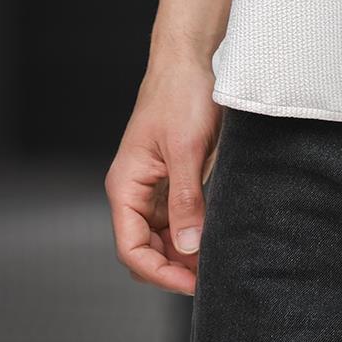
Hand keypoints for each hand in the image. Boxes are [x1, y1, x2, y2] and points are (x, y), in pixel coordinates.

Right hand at [105, 58, 222, 294]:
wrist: (190, 58)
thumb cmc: (181, 94)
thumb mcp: (186, 149)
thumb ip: (186, 199)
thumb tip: (187, 247)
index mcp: (125, 186)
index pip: (132, 248)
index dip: (160, 272)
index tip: (193, 282)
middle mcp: (135, 191)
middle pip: (145, 248)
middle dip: (174, 267)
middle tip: (211, 275)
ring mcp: (153, 186)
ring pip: (163, 236)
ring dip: (184, 252)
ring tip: (216, 259)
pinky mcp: (173, 177)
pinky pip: (177, 217)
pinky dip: (193, 231)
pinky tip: (215, 235)